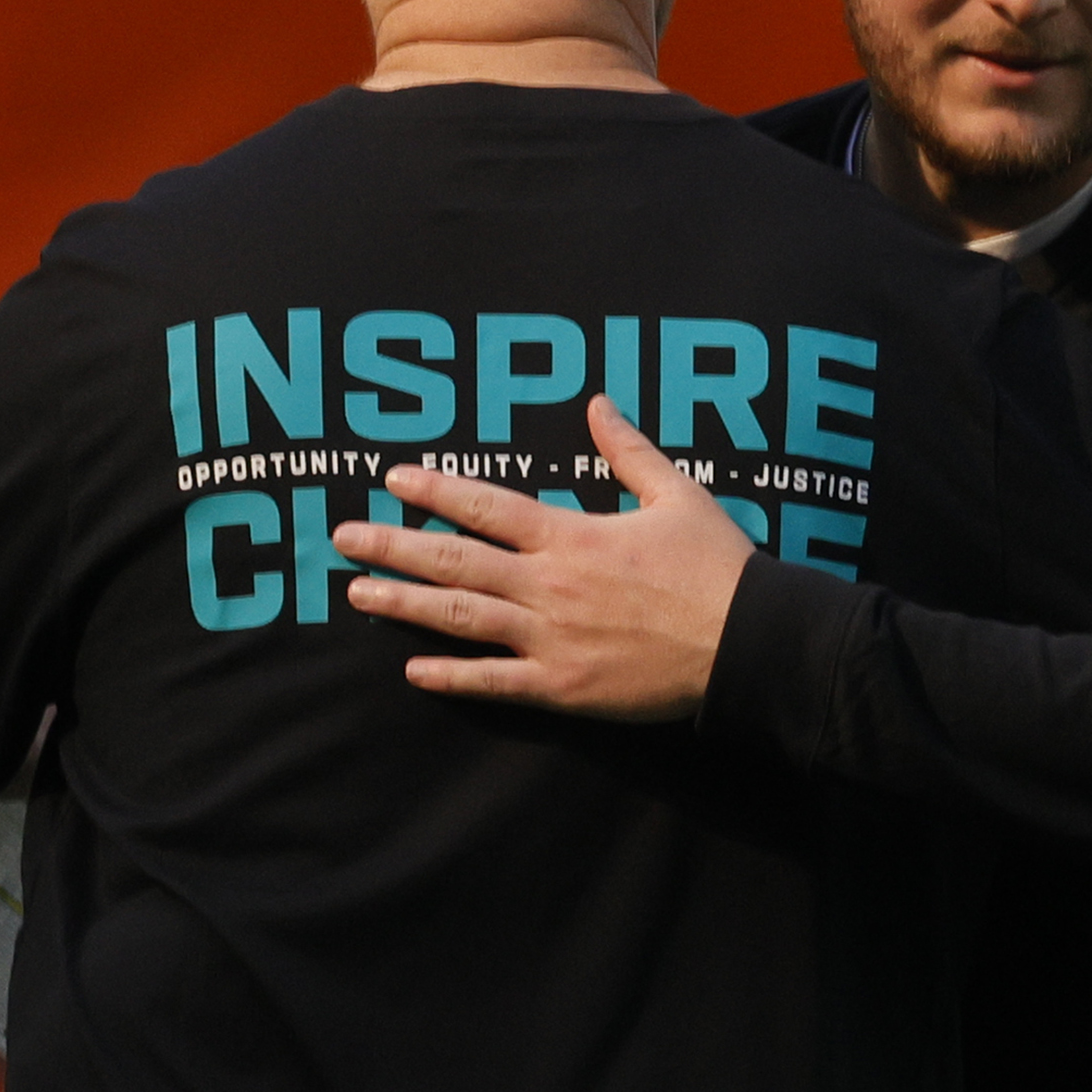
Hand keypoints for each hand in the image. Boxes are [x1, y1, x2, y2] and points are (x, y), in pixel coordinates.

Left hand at [331, 397, 754, 720]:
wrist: (747, 644)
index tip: (394, 479)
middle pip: (454, 562)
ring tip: (358, 594)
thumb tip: (597, 404)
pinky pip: (496, 682)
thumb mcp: (677, 494)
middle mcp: (549, 586)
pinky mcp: (563, 688)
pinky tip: (415, 672)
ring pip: (461, 619)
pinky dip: (453, 677)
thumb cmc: (716, 567)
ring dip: (404, 606)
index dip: (436, 491)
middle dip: (393, 548)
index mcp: (572, 536)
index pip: (486, 506)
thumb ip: (628, 450)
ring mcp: (551, 640)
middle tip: (343, 538)